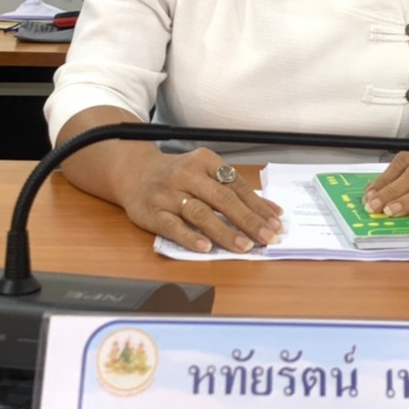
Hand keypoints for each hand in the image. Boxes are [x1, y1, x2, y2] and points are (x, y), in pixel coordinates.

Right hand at [120, 147, 282, 253]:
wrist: (133, 173)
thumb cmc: (177, 175)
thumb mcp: (205, 172)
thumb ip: (234, 189)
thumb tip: (269, 211)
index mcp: (204, 161)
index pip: (236, 185)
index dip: (257, 205)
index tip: (275, 222)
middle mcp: (186, 175)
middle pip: (222, 199)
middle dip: (248, 220)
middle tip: (267, 237)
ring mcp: (168, 194)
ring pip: (200, 213)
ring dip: (225, 231)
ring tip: (244, 246)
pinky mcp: (152, 212)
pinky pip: (173, 226)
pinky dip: (190, 237)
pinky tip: (206, 248)